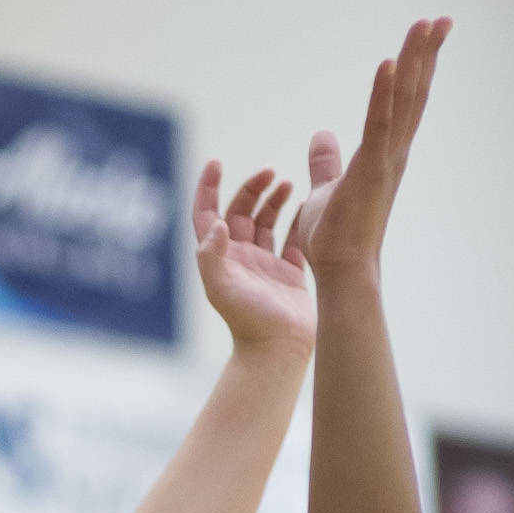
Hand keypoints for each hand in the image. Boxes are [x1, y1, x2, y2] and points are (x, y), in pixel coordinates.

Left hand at [194, 162, 314, 355]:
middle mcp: (240, 258)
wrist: (278, 350)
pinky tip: (306, 205)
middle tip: (269, 172)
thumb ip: (212, 254)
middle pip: (241, 212)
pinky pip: (293, 239)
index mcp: (221, 257)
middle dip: (251, 189)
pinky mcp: (289, 273)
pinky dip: (298, 220)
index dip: (207, 187)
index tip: (216, 162)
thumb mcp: (220, 287)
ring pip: (267, 222)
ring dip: (274, 201)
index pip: (207, 214)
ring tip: (287, 183)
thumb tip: (218, 223)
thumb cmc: (247, 321)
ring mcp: (265, 265)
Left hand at [295, 18, 450, 280]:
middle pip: (415, 92)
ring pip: (404, 100)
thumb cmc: (335, 234)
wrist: (341, 270)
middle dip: (426, 53)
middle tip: (441, 18)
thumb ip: (327, 159)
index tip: (426, 35)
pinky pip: (378, 124)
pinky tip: (388, 63)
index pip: (405, 101)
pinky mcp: (370, 169)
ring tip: (425, 26)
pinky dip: (383, 93)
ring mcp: (386, 160)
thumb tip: (321, 135)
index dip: (417, 67)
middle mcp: (394, 152)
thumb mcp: (326, 186)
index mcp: (385, 153)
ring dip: (413, 61)